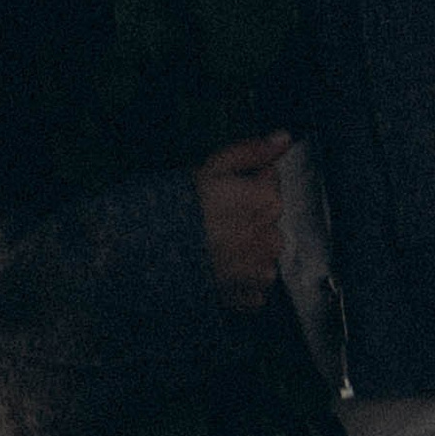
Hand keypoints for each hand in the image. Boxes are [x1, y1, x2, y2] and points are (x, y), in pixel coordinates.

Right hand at [195, 131, 292, 312]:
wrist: (149, 256)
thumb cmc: (179, 208)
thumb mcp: (214, 168)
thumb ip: (253, 152)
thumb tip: (284, 138)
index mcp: (268, 202)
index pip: (271, 183)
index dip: (247, 182)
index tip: (224, 191)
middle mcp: (272, 238)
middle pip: (269, 220)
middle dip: (249, 217)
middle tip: (216, 220)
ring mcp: (261, 271)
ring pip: (263, 252)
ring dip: (247, 249)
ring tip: (215, 247)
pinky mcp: (250, 297)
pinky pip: (255, 285)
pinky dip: (241, 279)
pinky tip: (218, 269)